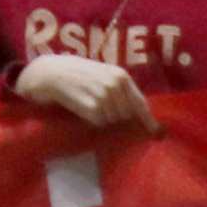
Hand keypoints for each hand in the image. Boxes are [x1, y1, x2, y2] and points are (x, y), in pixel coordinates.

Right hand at [11, 54, 151, 132]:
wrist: (49, 72)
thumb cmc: (76, 74)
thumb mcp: (102, 75)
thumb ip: (120, 90)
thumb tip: (140, 117)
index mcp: (121, 76)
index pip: (140, 104)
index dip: (148, 120)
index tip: (157, 134)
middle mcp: (115, 84)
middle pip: (126, 116)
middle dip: (116, 118)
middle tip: (98, 109)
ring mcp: (104, 96)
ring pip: (112, 121)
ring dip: (101, 119)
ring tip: (87, 104)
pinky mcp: (92, 107)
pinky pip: (98, 123)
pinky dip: (90, 120)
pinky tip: (80, 108)